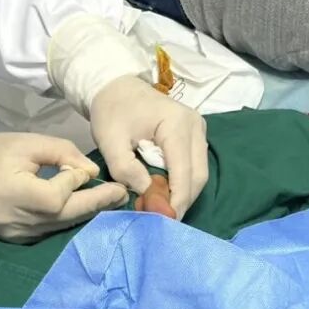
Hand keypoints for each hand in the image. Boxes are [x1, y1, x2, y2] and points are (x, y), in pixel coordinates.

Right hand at [0, 133, 127, 241]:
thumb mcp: (27, 142)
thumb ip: (62, 153)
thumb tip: (91, 173)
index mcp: (15, 194)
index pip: (57, 195)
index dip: (73, 180)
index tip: (80, 167)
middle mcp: (18, 222)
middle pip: (66, 217)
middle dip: (96, 204)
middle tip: (122, 193)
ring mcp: (19, 236)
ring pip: (62, 226)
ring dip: (87, 212)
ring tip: (112, 200)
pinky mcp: (20, 240)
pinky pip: (52, 230)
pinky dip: (70, 218)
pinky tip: (86, 208)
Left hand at [90, 75, 208, 217]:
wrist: (115, 86)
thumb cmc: (112, 111)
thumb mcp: (109, 140)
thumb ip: (125, 169)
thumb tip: (147, 192)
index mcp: (176, 124)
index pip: (184, 173)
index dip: (176, 201)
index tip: (162, 222)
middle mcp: (195, 125)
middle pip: (198, 176)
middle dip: (181, 200)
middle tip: (160, 218)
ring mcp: (198, 129)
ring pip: (199, 172)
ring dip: (182, 193)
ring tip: (159, 206)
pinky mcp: (194, 134)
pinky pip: (194, 165)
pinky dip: (182, 182)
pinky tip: (163, 191)